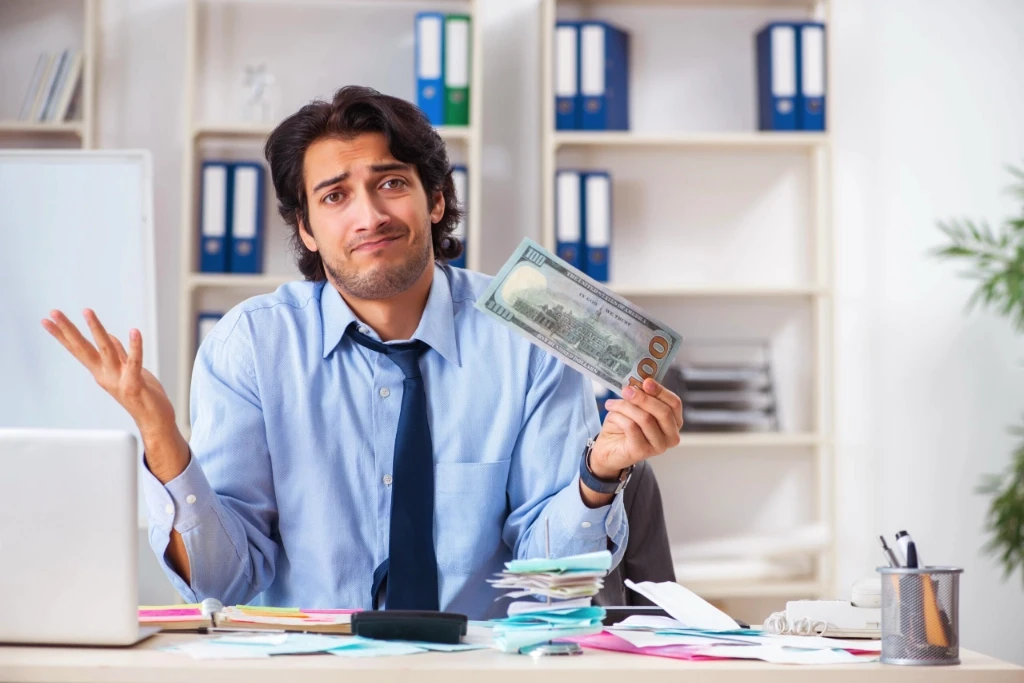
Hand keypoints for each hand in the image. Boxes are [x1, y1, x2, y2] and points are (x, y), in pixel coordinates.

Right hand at [41, 309, 188, 480]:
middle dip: (68, 330)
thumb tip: (110, 335)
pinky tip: (134, 331)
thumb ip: (119, 353)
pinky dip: (134, 347)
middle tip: (54, 312)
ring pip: (106, 350)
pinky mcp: (135, 384)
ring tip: (87, 312)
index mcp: (102, 371)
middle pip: (83, 348)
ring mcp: (119, 380)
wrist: (155, 421)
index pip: (78, 349)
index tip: (48, 320)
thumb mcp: (127, 370)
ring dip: (97, 330)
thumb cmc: (143, 395)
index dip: (63, 334)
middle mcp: (106, 375)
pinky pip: (134, 362)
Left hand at [590, 378, 682, 477]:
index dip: (661, 391)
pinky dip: (619, 417)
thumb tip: (641, 383)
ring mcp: (659, 446)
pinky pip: (631, 427)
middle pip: (663, 412)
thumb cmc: (624, 425)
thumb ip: (642, 396)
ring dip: (626, 407)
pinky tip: (611, 415)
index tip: (646, 382)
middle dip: (643, 398)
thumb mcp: (635, 407)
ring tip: (612, 404)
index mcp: (674, 422)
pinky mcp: (643, 451)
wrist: (608, 448)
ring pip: (645, 418)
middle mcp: (671, 437)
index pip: (674, 404)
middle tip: (626, 390)